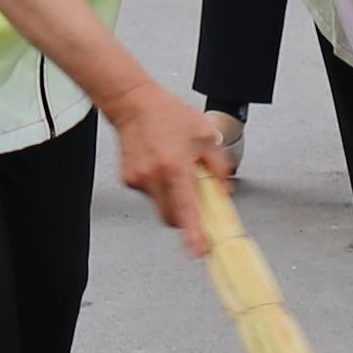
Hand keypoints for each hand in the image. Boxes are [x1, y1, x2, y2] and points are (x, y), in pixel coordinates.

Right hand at [100, 74, 224, 239]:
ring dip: (173, 197)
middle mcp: (154, 176)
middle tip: (196, 200)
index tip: (199, 250)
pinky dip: (160, 187)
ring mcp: (138, 180)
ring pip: (161, 206)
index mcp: (175, 166)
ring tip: (176, 169)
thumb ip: (218, 166)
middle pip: (172, 217)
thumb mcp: (205, 135)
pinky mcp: (128, 179)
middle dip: (186, 216)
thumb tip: (224, 191)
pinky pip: (150, 194)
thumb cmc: (168, 113)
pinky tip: (162, 164)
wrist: (133, 101)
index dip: (193, 233)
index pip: (186, 209)